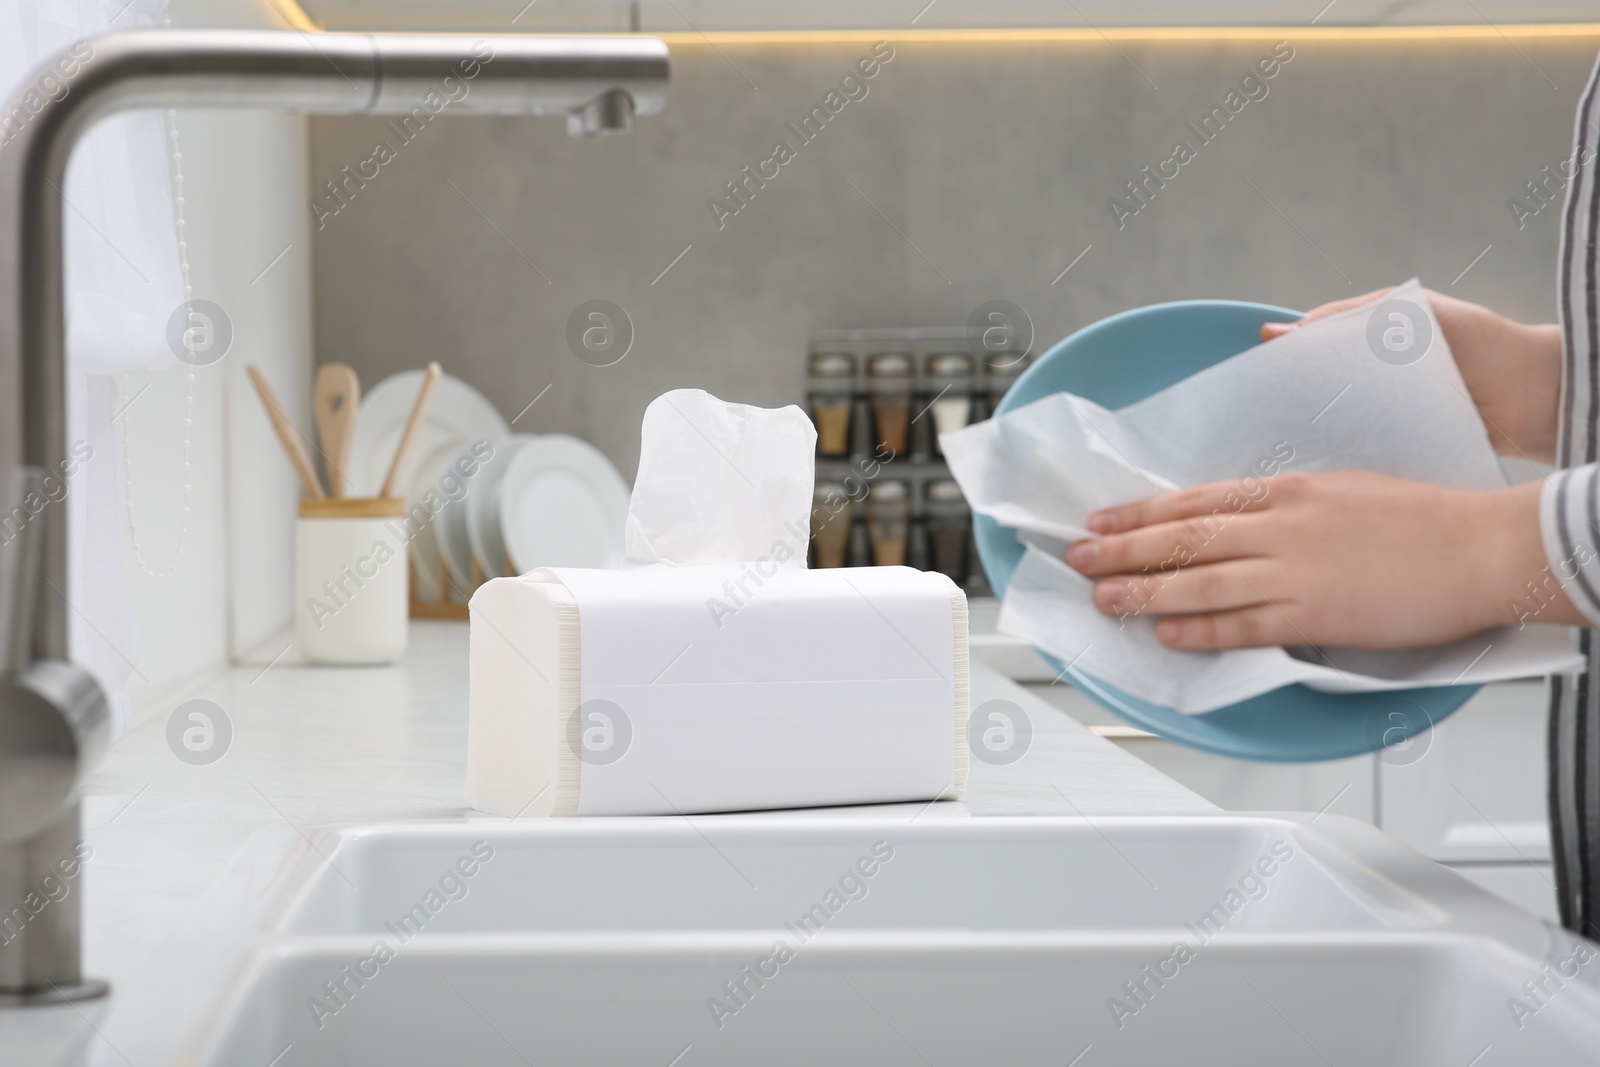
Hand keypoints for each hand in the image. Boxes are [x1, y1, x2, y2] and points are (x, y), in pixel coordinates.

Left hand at [1064, 470, 1581, 649]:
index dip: (1139, 512)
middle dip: (1122, 549)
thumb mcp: (1342, 487)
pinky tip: (1166, 633)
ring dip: (1144, 591)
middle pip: (1182, 537)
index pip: (1194, 500)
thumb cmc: (1423, 517)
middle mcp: (1281, 526)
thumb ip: (1287, 503)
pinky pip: (1244, 626)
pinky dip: (1201, 630)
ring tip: (1103, 600)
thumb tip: (1244, 515)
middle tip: (1076, 557)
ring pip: (1200, 581)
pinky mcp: (1316, 615)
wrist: (1480, 546)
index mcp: (1287, 491)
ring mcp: (1295, 572)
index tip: (1101, 519)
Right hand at [1262, 288, 1561, 463]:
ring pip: (1331, 428)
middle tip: (1255, 421)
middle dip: (1286, 407)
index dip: (1279, 367)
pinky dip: (1341, 459)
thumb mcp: (1412, 314)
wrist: (1537, 396)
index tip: (1250, 381)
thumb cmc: (1481, 343)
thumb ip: (1348, 317)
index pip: (1309, 358)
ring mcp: (1383, 421)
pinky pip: (1359, 454)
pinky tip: (1317, 466)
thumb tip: (1277, 332)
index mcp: (1368, 349)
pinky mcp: (1398, 452)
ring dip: (1309, 437)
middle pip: (1314, 396)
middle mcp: (1370, 387)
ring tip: (1278, 447)